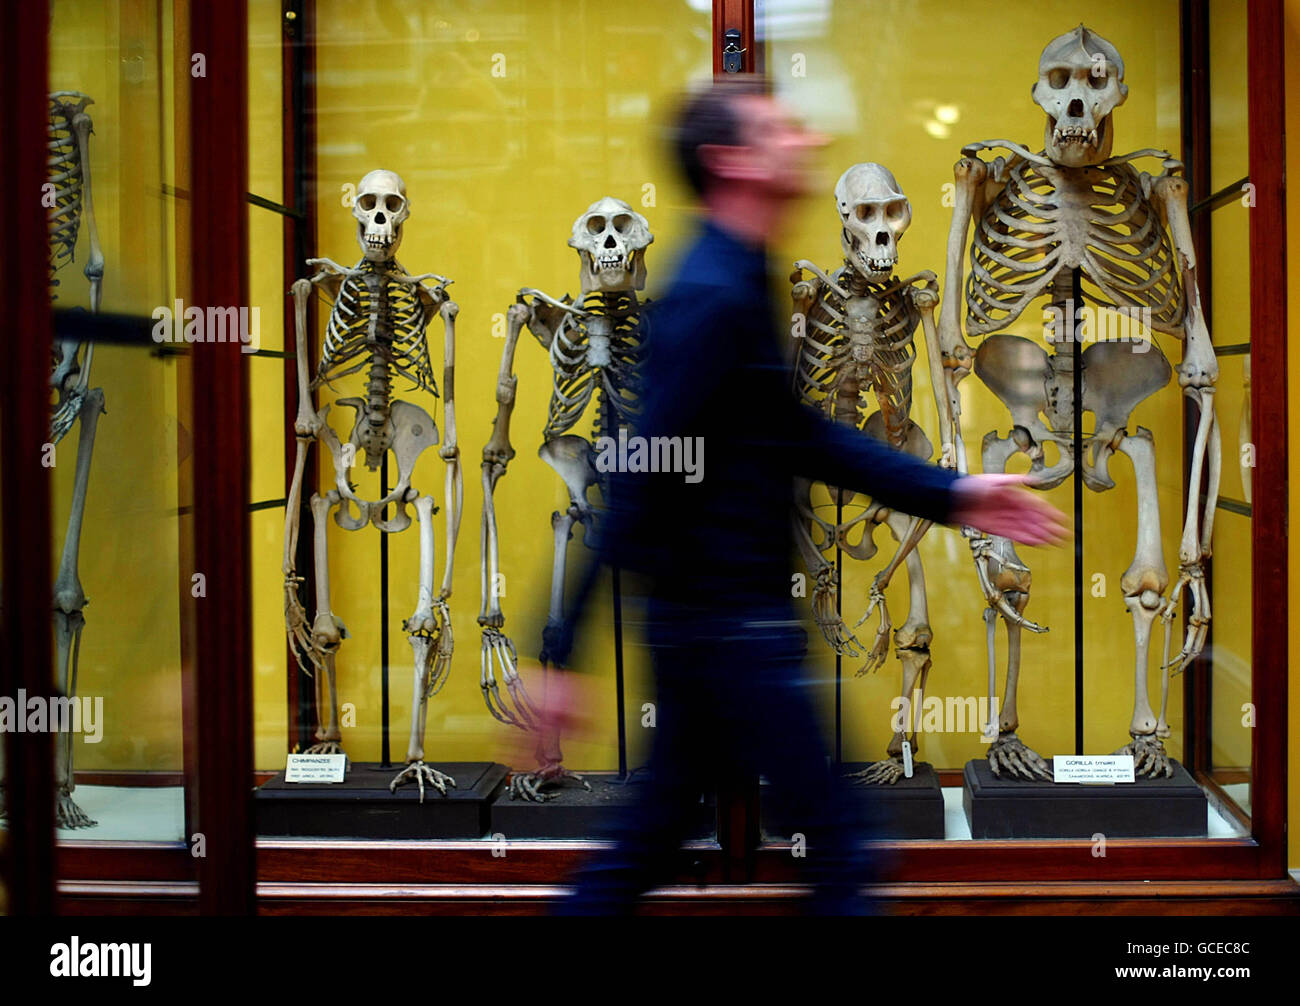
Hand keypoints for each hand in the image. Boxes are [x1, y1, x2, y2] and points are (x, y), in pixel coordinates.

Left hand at [950, 474, 1067, 545]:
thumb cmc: (969, 486)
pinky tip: (1039, 543)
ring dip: (1043, 535)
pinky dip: (1028, 539)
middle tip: (1065, 534)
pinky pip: (1016, 535)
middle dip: (1051, 527)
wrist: (952, 500)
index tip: (1062, 519)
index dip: (1050, 513)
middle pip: (1035, 519)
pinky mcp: (997, 530)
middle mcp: (1011, 508)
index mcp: (1013, 495)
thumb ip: (1013, 480)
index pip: (1036, 506)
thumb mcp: (993, 479)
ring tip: (1056, 542)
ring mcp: (1005, 519)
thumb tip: (1032, 479)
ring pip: (1028, 529)